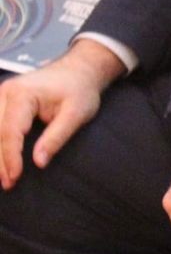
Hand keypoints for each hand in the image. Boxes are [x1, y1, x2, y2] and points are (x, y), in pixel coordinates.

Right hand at [0, 38, 123, 188]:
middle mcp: (6, 93)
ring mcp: (1, 96)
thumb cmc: (80, 89)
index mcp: (22, 94)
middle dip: (0, 161)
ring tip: (3, 176)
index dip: (10, 157)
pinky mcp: (2, 102)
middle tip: (7, 183)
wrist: (80, 70)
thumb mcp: (77, 113)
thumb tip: (39, 162)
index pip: (10, 131)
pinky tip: (1, 159)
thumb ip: (56, 137)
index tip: (14, 177)